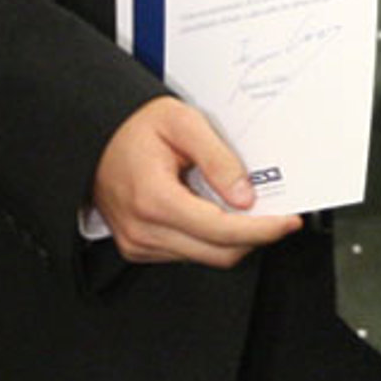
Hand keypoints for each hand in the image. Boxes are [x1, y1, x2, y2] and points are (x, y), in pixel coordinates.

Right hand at [91, 96, 301, 266]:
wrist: (93, 134)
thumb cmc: (132, 126)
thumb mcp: (182, 123)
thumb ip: (218, 159)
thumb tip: (245, 196)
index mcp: (154, 199)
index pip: (222, 232)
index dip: (263, 229)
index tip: (287, 221)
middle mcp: (143, 229)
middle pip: (219, 253)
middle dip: (253, 236)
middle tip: (273, 214)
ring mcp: (138, 243)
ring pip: (205, 257)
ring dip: (229, 237)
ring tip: (231, 203)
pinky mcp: (137, 247)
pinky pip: (186, 253)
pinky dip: (206, 238)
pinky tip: (205, 209)